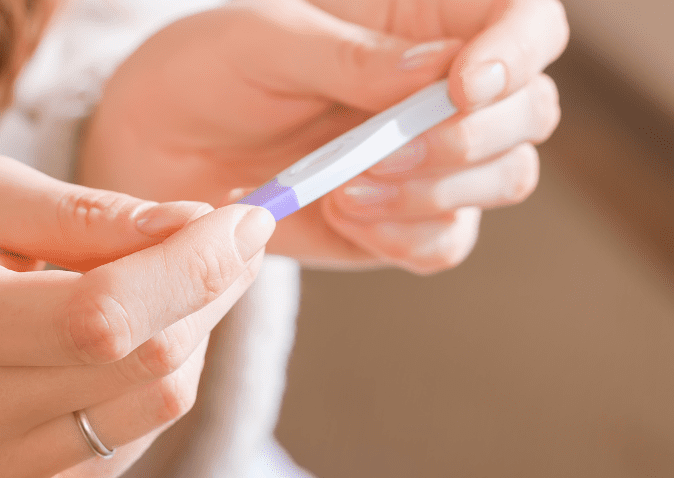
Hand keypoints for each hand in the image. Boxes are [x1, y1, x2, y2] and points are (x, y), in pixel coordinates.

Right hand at [0, 156, 273, 477]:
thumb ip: (86, 214)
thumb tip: (197, 227)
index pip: (99, 319)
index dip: (191, 268)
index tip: (246, 215)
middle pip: (149, 364)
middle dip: (210, 287)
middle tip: (220, 228)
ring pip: (162, 400)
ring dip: (191, 325)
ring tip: (159, 272)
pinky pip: (141, 431)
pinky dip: (158, 369)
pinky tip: (125, 329)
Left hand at [79, 0, 566, 272]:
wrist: (158, 152)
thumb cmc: (208, 72)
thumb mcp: (264, 42)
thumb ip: (351, 55)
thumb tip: (444, 71)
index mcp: (418, 21)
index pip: (523, 20)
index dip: (516, 52)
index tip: (461, 88)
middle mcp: (438, 91)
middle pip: (532, 110)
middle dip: (471, 139)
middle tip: (383, 153)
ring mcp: (425, 161)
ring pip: (504, 179)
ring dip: (436, 191)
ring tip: (345, 188)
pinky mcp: (399, 223)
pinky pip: (447, 242)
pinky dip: (409, 237)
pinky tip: (344, 215)